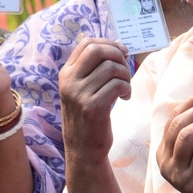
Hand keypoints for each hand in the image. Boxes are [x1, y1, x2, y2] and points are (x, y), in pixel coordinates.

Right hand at [59, 38, 130, 162]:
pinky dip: (126, 89)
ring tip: (125, 88)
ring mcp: (79, 94)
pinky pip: (117, 85)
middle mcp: (69, 81)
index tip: (121, 52)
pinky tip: (124, 98)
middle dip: (118, 55)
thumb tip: (117, 46)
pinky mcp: (92, 107)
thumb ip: (93, 70)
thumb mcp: (82, 90)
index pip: (86, 43)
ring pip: (111, 68)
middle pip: (98, 50)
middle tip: (125, 69)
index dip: (108, 43)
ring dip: (126, 76)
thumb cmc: (87, 118)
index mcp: (66, 74)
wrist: (83, 150)